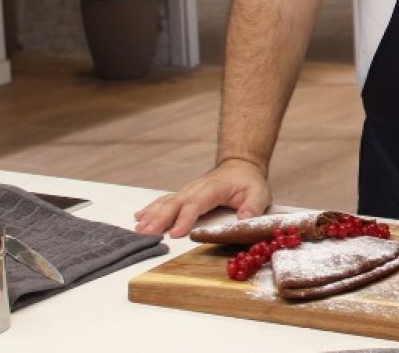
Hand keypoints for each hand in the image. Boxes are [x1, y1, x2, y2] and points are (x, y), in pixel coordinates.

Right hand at [133, 158, 271, 237]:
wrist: (240, 164)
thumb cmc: (249, 181)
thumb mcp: (259, 193)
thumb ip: (253, 207)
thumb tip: (244, 220)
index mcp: (213, 189)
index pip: (196, 204)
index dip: (185, 218)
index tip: (175, 233)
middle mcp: (196, 188)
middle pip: (175, 204)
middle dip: (160, 219)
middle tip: (146, 234)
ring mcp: (188, 190)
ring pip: (167, 202)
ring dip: (152, 215)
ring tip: (138, 229)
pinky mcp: (184, 194)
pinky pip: (165, 201)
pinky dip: (151, 208)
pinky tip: (139, 217)